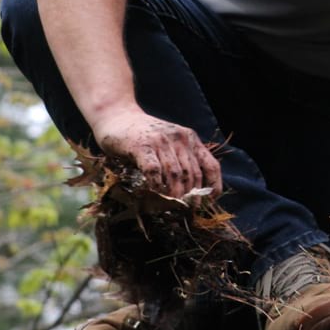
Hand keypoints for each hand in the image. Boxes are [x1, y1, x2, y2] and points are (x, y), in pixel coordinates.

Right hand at [91, 107, 222, 200]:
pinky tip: (153, 196)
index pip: (210, 165)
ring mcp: (160, 140)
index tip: (208, 202)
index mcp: (190, 138)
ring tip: (171, 210)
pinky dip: (155, 187)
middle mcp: (179, 138)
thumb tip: (190, 194)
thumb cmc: (143, 135)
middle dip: (190, 198)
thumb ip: (180, 160)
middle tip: (184, 213)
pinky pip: (154, 171)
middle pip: (192, 175)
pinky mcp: (142, 146)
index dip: (213, 186)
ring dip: (174, 196)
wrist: (117, 115)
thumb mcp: (168, 144)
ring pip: (175, 175)